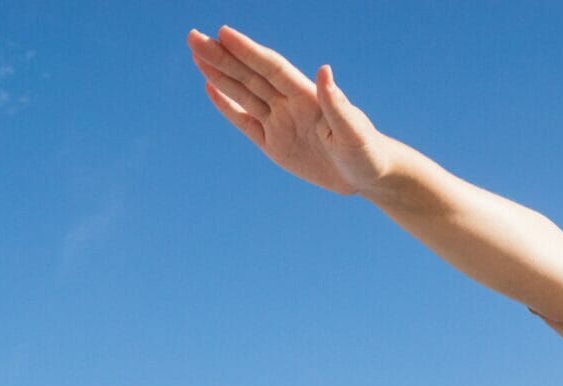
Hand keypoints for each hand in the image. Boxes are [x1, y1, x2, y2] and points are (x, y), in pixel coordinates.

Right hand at [189, 27, 396, 196]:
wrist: (368, 174)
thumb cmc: (367, 151)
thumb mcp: (353, 131)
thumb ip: (337, 103)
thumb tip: (324, 71)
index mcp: (306, 97)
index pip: (271, 68)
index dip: (247, 51)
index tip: (223, 33)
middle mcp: (289, 104)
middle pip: (249, 75)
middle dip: (221, 56)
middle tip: (194, 36)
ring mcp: (279, 122)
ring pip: (243, 94)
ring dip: (219, 74)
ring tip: (196, 54)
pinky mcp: (274, 144)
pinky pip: (245, 122)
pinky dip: (228, 106)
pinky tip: (211, 87)